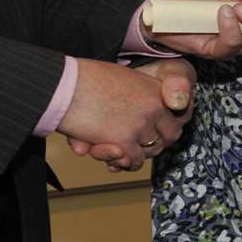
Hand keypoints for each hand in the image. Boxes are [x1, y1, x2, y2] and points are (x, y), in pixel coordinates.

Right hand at [57, 58, 190, 170]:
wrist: (66, 84)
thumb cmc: (86, 79)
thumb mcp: (122, 80)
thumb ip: (138, 97)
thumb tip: (150, 113)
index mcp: (155, 89)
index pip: (176, 115)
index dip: (165, 126)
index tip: (154, 130)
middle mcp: (154, 108)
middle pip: (169, 136)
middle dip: (155, 142)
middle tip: (138, 143)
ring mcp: (141, 126)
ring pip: (150, 151)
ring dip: (136, 153)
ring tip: (120, 148)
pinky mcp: (124, 142)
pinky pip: (133, 161)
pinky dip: (123, 161)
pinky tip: (112, 154)